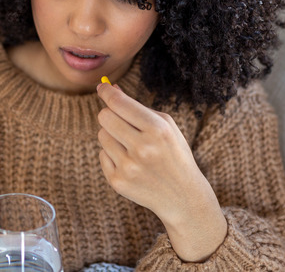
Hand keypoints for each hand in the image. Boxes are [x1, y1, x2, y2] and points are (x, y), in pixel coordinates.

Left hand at [96, 82, 226, 261]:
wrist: (182, 196)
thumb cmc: (173, 153)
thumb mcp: (165, 126)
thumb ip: (137, 107)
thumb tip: (110, 88)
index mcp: (157, 130)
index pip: (119, 104)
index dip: (107, 91)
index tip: (102, 87)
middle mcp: (142, 148)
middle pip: (104, 117)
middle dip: (109, 114)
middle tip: (120, 119)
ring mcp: (128, 167)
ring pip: (102, 135)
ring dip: (112, 136)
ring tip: (131, 145)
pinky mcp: (118, 182)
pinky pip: (102, 155)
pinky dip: (112, 155)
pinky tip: (130, 162)